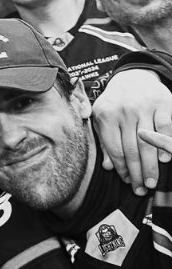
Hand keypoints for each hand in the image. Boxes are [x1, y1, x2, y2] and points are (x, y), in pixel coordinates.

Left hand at [92, 68, 171, 194]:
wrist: (134, 78)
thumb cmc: (116, 104)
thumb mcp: (103, 119)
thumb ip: (105, 142)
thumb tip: (108, 168)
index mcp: (106, 116)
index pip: (114, 149)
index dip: (122, 169)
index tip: (128, 183)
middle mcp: (124, 112)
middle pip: (132, 149)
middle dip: (137, 173)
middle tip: (143, 190)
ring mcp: (143, 108)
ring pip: (148, 142)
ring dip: (151, 166)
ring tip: (153, 182)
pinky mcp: (162, 104)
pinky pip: (165, 128)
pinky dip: (165, 145)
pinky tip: (165, 160)